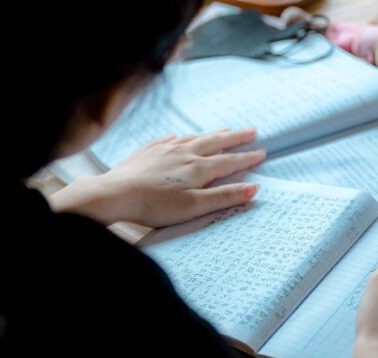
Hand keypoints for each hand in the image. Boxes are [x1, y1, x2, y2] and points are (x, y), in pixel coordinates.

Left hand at [49, 128, 265, 226]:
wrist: (116, 194)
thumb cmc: (155, 205)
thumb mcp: (194, 207)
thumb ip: (224, 197)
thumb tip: (254, 189)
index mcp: (198, 168)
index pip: (229, 161)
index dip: (247, 157)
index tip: (262, 152)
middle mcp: (184, 153)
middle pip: (215, 142)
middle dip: (235, 138)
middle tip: (251, 130)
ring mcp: (164, 149)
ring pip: (193, 138)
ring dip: (210, 135)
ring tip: (223, 131)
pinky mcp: (147, 151)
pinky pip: (168, 140)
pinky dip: (179, 138)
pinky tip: (178, 137)